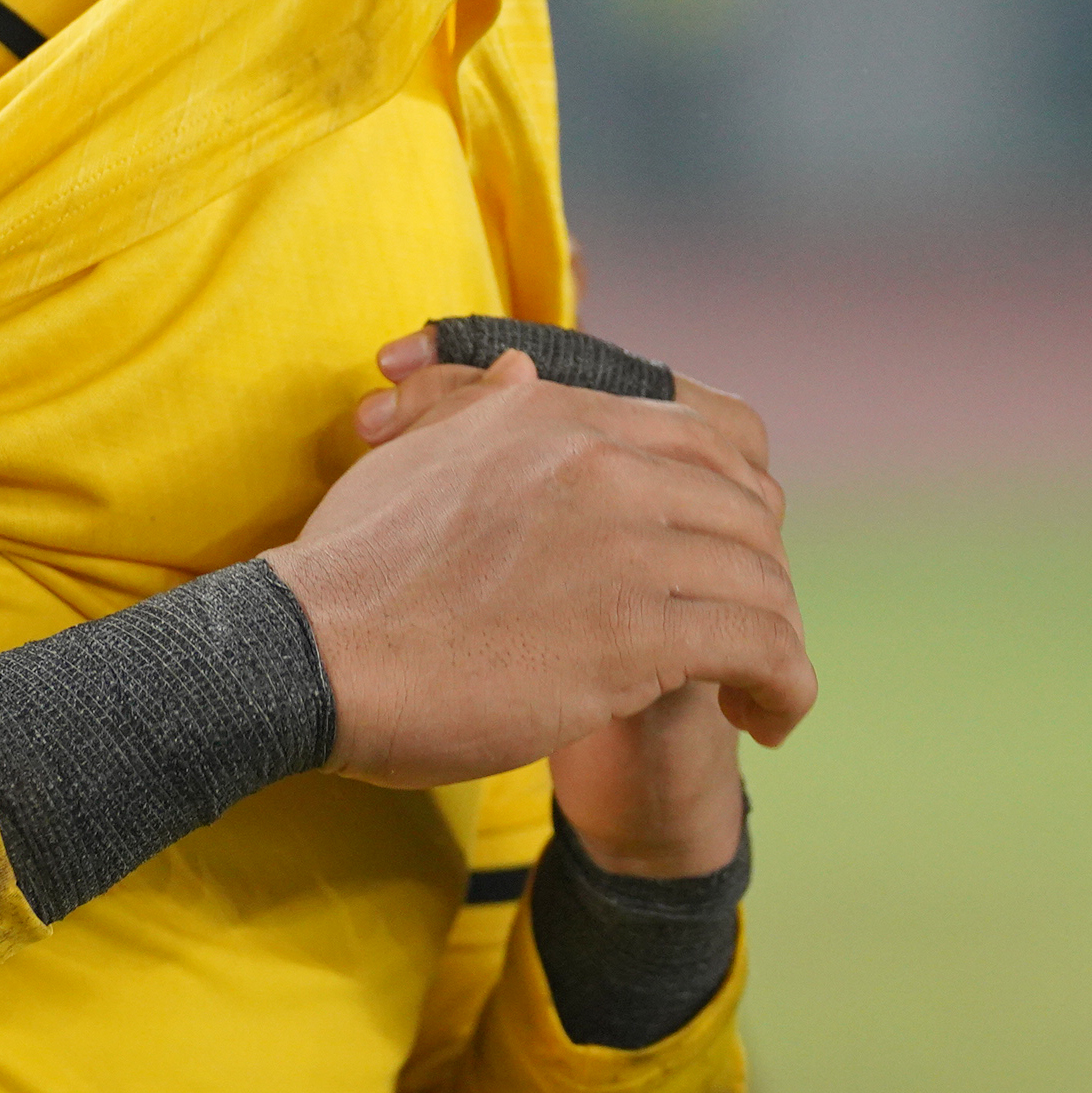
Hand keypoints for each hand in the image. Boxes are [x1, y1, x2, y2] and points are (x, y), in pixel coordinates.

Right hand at [364, 333, 775, 872]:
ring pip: (764, 582)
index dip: (738, 507)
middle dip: (766, 577)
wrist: (308, 652)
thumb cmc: (349, 572)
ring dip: (779, 643)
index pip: (708, 438)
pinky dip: (783, 685)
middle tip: (749, 638)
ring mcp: (623, 545)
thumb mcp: (414, 457)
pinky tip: (765, 720)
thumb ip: (482, 414)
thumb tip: (522, 372)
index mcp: (558, 418)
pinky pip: (758, 646)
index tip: (730, 564)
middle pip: (749, 510)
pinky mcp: (634, 632)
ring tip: (762, 695)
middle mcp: (604, 465)